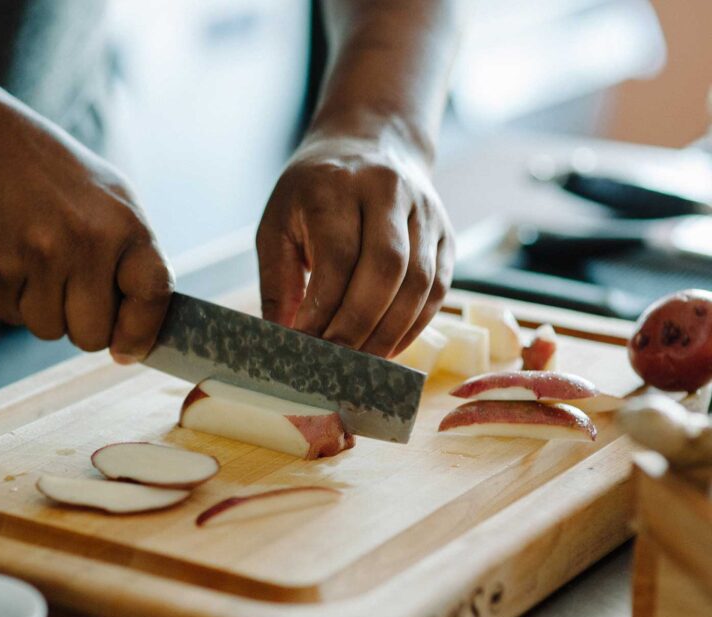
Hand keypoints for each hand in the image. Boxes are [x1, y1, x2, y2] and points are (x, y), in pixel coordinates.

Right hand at [0, 105, 172, 361]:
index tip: (128, 348)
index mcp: (123, 222)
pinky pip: (11, 315)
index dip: (142, 331)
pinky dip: (12, 297)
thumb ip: (132, 262)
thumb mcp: (111, 199)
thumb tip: (133, 342)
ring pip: (49, 331)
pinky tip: (10, 256)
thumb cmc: (53, 175)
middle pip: (93, 335)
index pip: (152, 294)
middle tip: (73, 293)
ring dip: (45, 312)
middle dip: (84, 326)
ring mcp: (35, 256)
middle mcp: (83, 241)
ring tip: (39, 266)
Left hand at [256, 131, 453, 356]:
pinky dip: (414, 326)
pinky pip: (438, 288)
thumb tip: (281, 340)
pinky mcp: (446, 232)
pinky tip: (388, 348)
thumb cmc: (311, 194)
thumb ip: (278, 282)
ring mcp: (424, 210)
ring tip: (361, 364)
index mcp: (336, 184)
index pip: (338, 255)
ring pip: (419, 282)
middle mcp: (387, 190)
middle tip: (334, 362)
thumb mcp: (277, 224)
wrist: (367, 144)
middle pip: (385, 269)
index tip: (304, 343)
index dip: (323, 307)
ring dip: (390, 332)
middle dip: (358, 325)